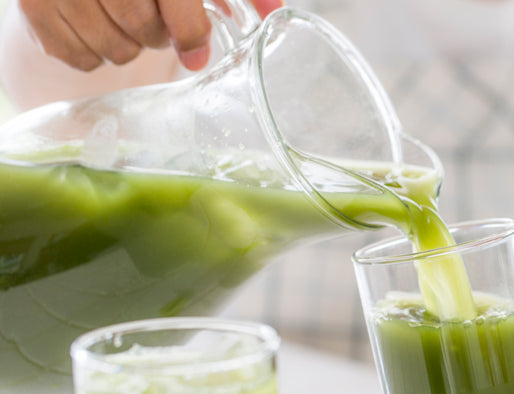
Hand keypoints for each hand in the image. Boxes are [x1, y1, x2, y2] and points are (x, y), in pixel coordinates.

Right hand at [17, 0, 281, 71]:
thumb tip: (275, 11)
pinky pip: (81, 59)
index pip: (174, 8)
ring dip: (130, 45)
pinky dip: (95, 53)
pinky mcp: (31, 7)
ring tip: (124, 17)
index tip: (197, 50)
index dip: (192, 34)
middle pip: (144, 31)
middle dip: (158, 33)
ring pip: (116, 50)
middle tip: (153, 16)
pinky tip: (96, 24)